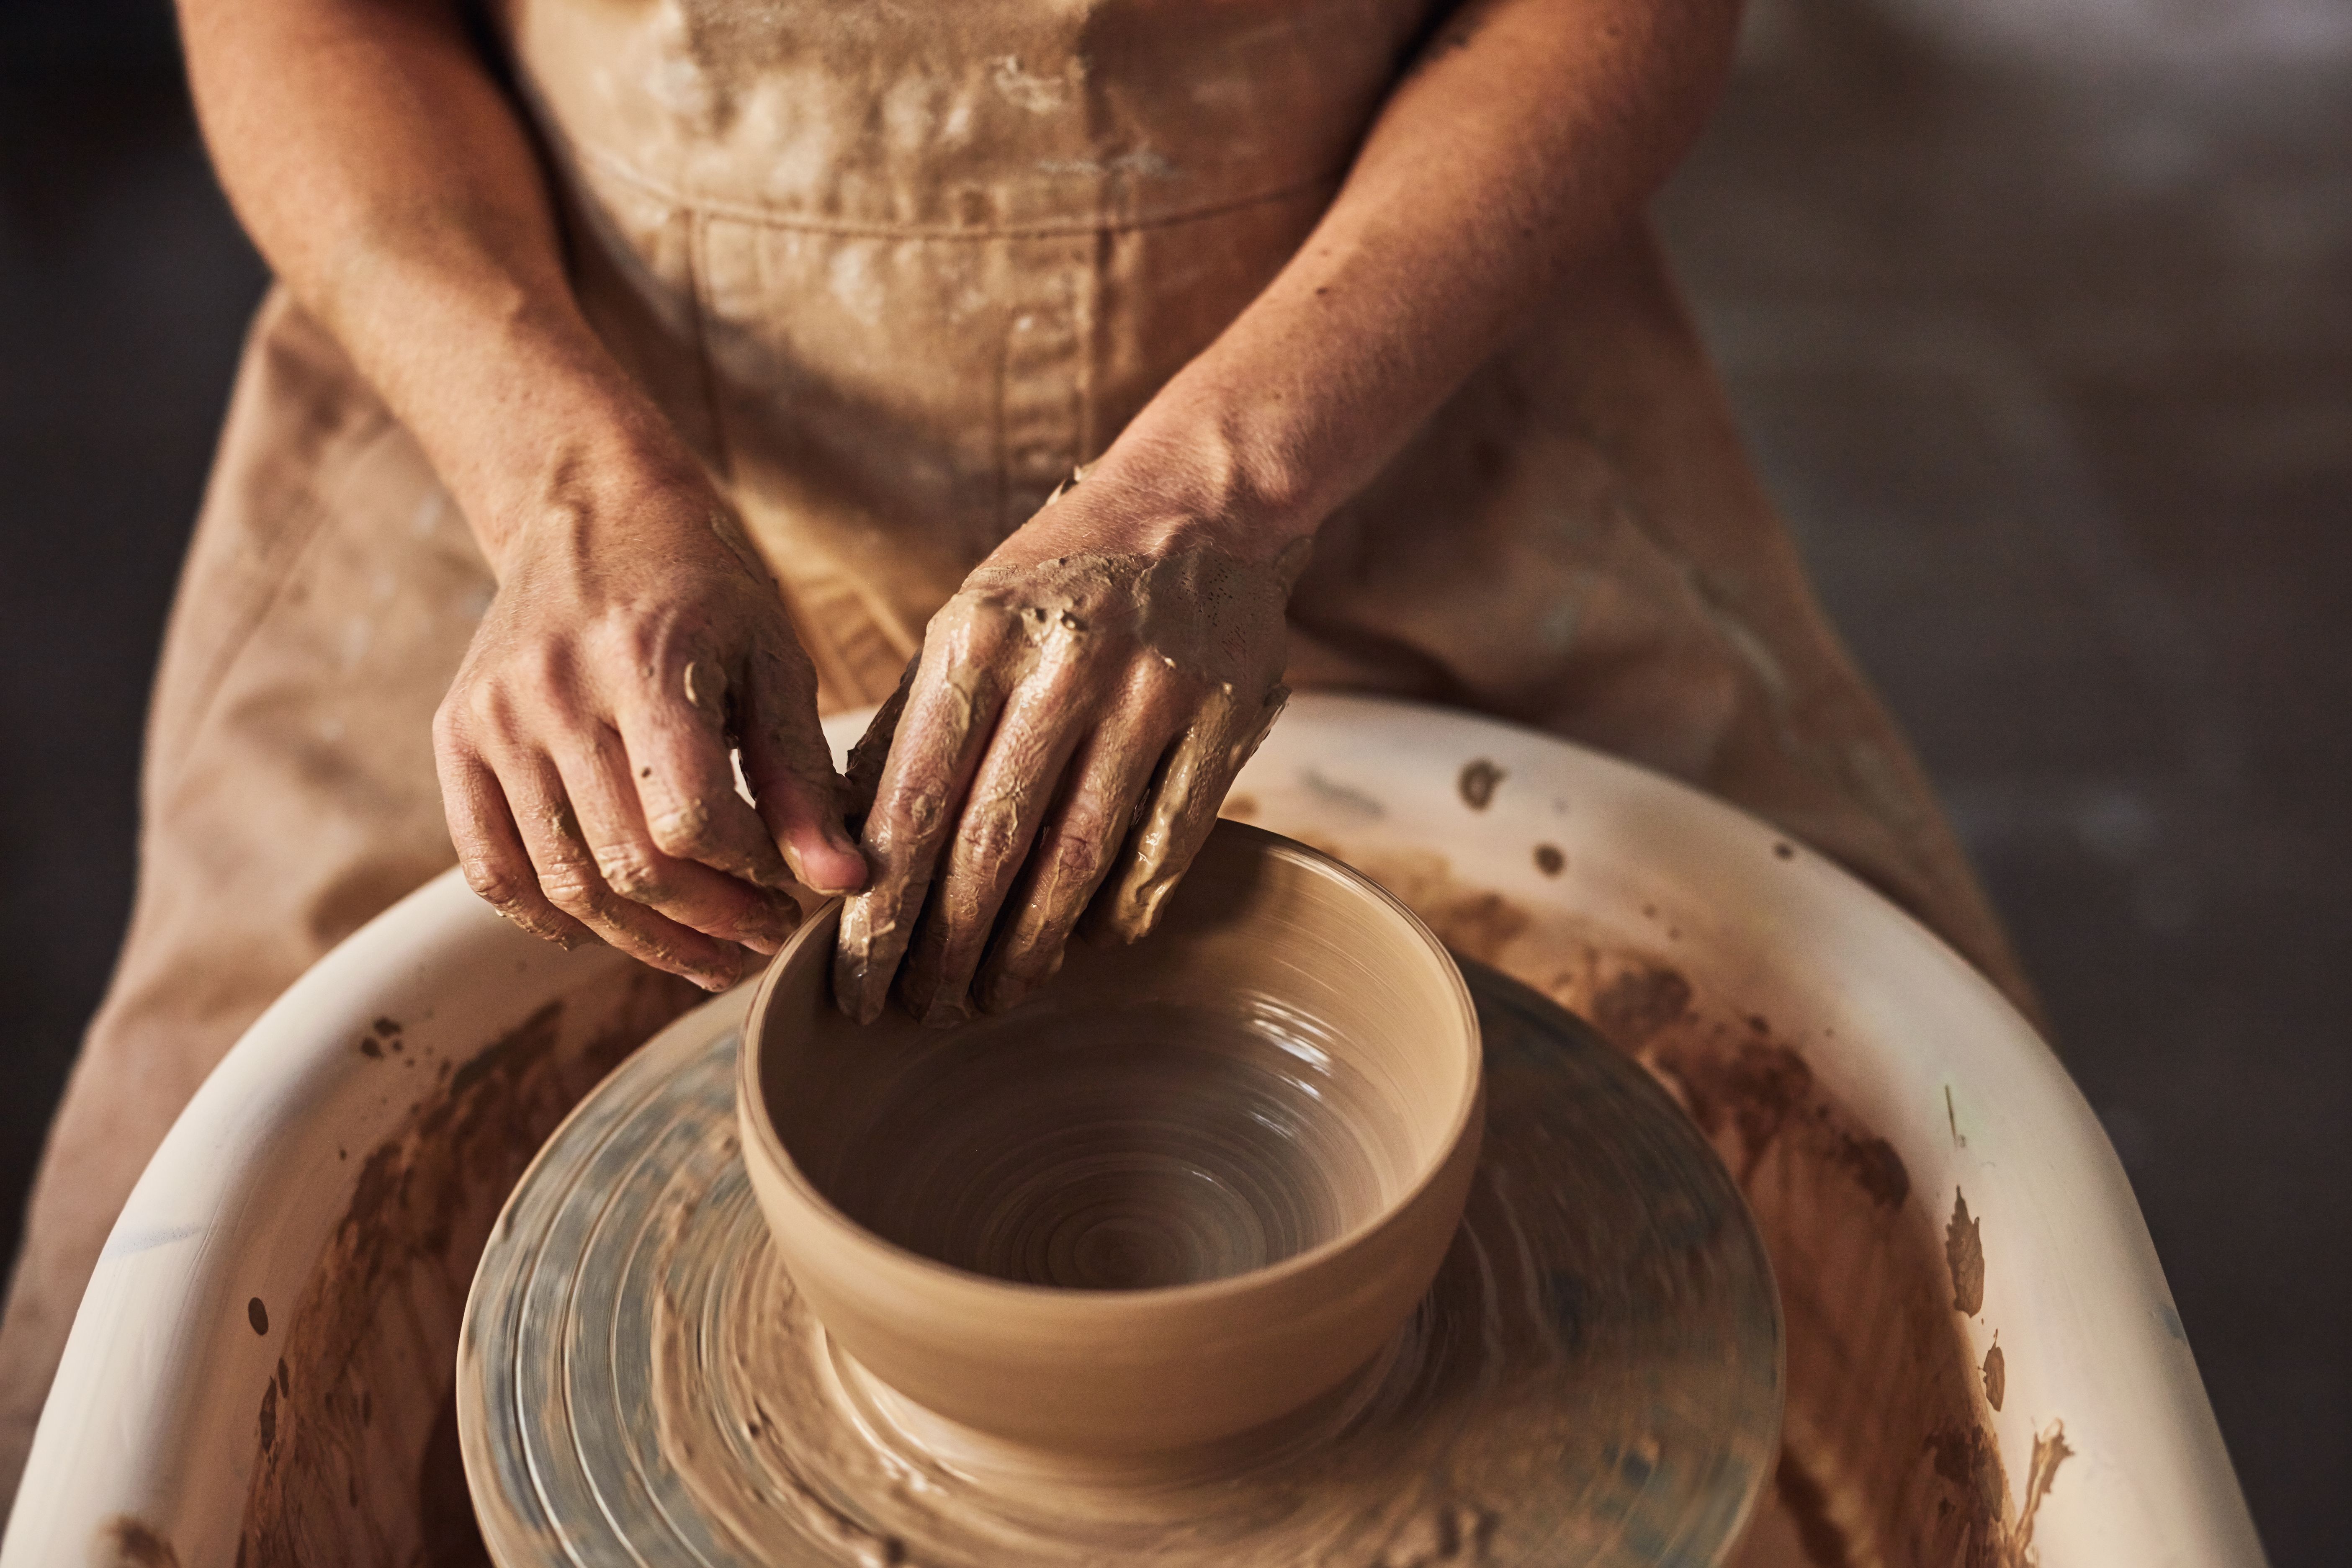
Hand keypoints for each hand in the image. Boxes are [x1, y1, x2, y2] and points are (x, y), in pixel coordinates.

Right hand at [434, 469, 867, 990]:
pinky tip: (614, 927)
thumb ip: (803, 775)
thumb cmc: (703, 586)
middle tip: (764, 933)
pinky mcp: (455, 736)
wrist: (590, 508)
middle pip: (630, 863)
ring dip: (646, 940)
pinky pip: (492, 868)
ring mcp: (493, 718)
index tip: (790, 880)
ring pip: (566, 883)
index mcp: (641, 660)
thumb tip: (843, 883)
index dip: (751, 872)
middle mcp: (552, 692)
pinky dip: (550, 918)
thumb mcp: (774, 659)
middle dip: (712, 920)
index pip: (692, 820)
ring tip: (711, 953)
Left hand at [834, 482, 1304, 1024]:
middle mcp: (1066, 663)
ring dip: (1029, 948)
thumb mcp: (970, 624)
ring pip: (1078, 857)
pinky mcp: (1224, 721)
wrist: (1201, 503)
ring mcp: (1154, 693)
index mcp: (981, 637)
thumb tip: (847, 848)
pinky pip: (1164, 846)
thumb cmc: (1061, 579)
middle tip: (919, 1012)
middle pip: (991, 842)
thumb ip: (912, 727)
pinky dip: (1120, 911)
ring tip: (991, 997)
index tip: (852, 980)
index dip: (880, 907)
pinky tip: (1086, 947)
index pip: (913, 801)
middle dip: (945, 946)